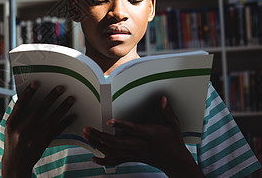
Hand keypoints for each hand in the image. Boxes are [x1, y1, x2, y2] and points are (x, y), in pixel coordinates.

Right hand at [2, 81, 75, 177]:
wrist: (15, 164)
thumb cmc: (13, 141)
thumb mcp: (10, 127)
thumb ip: (18, 113)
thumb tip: (29, 95)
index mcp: (11, 124)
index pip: (20, 105)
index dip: (28, 93)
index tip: (36, 83)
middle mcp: (22, 131)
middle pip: (39, 110)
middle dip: (51, 98)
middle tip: (60, 88)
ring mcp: (34, 138)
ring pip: (51, 120)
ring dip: (62, 108)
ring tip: (71, 99)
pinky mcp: (43, 144)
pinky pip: (56, 131)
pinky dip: (65, 122)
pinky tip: (72, 116)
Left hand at [83, 96, 204, 177]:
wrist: (175, 162)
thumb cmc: (174, 141)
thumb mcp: (174, 125)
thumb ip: (167, 112)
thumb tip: (163, 99)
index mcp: (150, 135)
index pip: (133, 130)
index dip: (121, 125)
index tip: (109, 121)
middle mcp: (140, 145)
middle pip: (117, 142)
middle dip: (100, 136)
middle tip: (87, 129)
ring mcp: (135, 153)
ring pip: (113, 151)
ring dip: (98, 144)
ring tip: (86, 135)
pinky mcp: (132, 158)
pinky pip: (116, 161)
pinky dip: (103, 160)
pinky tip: (93, 157)